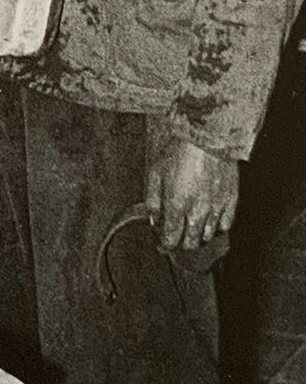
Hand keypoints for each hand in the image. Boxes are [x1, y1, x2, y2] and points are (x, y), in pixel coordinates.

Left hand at [145, 131, 238, 250]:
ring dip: (198, 237)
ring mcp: (216, 208)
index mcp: (177, 205)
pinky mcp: (230, 201)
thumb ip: (153, 200)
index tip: (162, 244)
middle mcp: (197, 211)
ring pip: (207, 237)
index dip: (165, 245)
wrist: (207, 138)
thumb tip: (154, 219)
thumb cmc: (180, 152)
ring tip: (192, 230)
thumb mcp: (155, 173)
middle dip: (181, 244)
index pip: (171, 239)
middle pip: (190, 243)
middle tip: (177, 238)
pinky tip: (210, 223)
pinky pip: (225, 225)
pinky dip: (216, 229)